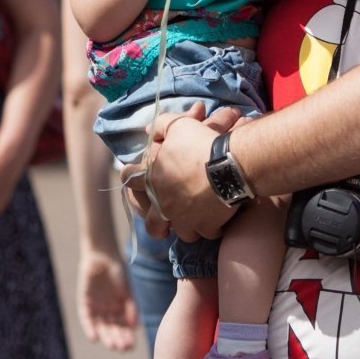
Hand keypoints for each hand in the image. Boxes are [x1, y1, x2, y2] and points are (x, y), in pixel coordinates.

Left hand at [77, 246, 138, 351]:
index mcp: (120, 309)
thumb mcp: (127, 290)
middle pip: (112, 330)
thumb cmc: (118, 271)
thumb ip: (131, 307)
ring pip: (101, 327)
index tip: (131, 346)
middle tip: (122, 348)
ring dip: (106, 337)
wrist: (103, 256)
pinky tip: (94, 338)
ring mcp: (96, 308)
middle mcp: (108, 311)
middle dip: (117, 339)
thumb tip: (135, 327)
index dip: (127, 337)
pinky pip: (86, 319)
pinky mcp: (84, 303)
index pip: (123, 328)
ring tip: (112, 345)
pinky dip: (90, 328)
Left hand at [122, 104, 237, 240]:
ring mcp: (185, 219)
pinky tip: (217, 219)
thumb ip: (160, 126)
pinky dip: (212, 227)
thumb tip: (148, 131)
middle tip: (165, 221)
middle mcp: (165, 204)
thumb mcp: (178, 126)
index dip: (131, 179)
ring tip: (196, 219)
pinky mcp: (206, 226)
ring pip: (183, 233)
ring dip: (188, 226)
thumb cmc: (201, 144)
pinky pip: (207, 232)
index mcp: (154, 180)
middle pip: (153, 225)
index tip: (136, 180)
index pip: (130, 180)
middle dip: (158, 225)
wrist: (229, 164)